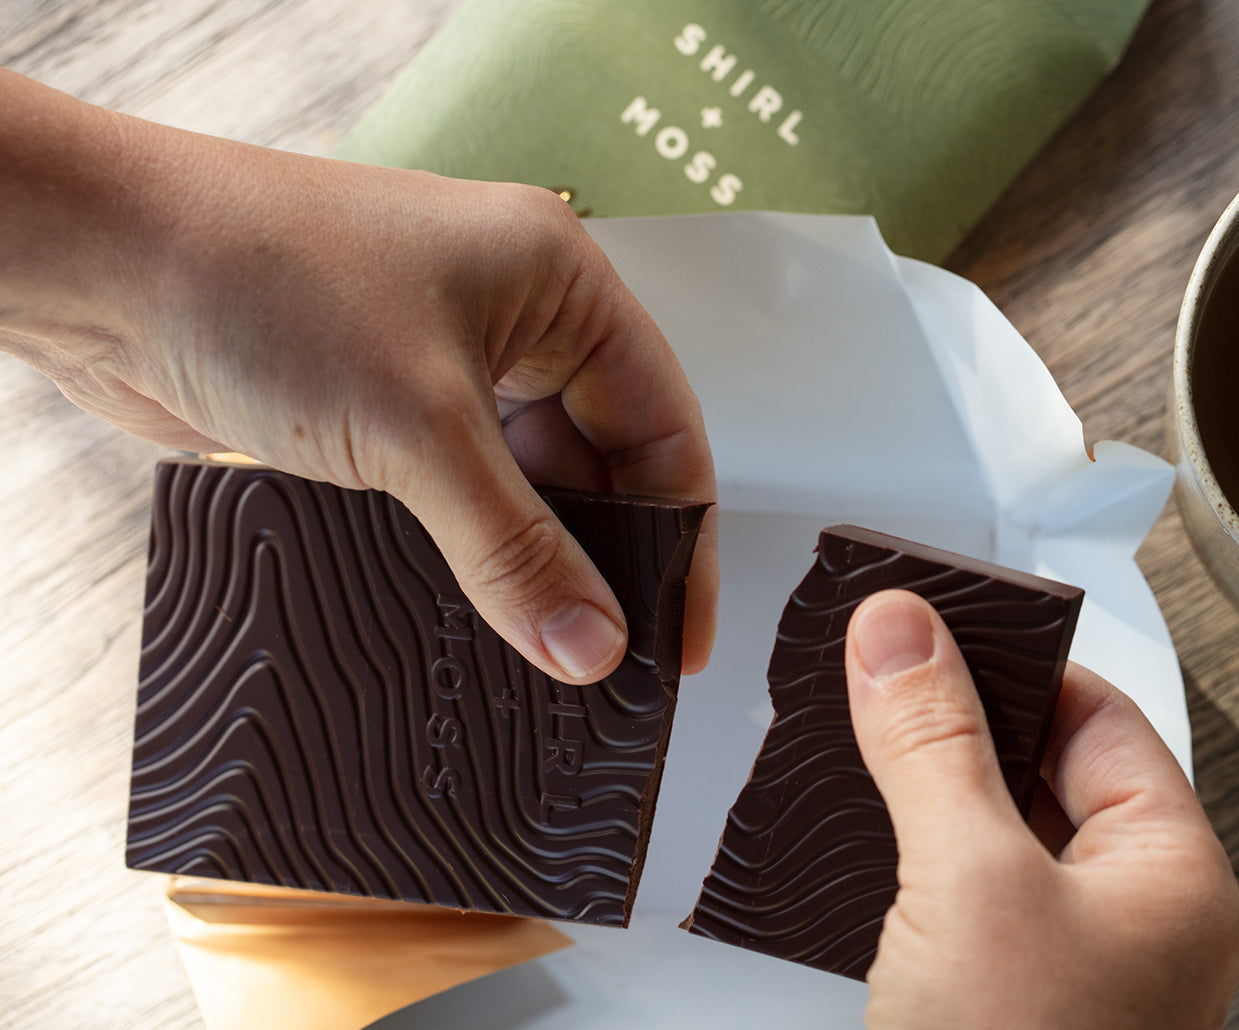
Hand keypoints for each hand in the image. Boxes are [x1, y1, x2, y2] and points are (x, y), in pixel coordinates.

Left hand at [0, 70, 715, 683]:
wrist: (95, 264)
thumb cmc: (257, 280)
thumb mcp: (418, 429)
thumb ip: (513, 549)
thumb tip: (591, 647)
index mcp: (558, 280)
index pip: (661, 423)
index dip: (681, 537)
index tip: (677, 641)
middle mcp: (511, 314)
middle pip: (597, 460)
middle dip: (606, 562)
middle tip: (611, 666)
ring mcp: (441, 358)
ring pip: (522, 483)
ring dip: (529, 565)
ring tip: (546, 662)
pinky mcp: (377, 404)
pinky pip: (453, 493)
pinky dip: (466, 554)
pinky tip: (470, 621)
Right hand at [844, 590, 1238, 1028]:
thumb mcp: (967, 881)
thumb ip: (933, 746)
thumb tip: (902, 630)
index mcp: (1178, 879)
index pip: (1101, 716)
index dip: (1014, 665)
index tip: (936, 629)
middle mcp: (1144, 926)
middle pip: (1050, 777)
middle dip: (963, 733)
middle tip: (888, 684)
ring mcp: (1084, 974)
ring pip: (1007, 847)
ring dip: (936, 806)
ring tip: (871, 760)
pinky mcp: (1017, 1011)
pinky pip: (974, 912)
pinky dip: (922, 877)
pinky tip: (875, 860)